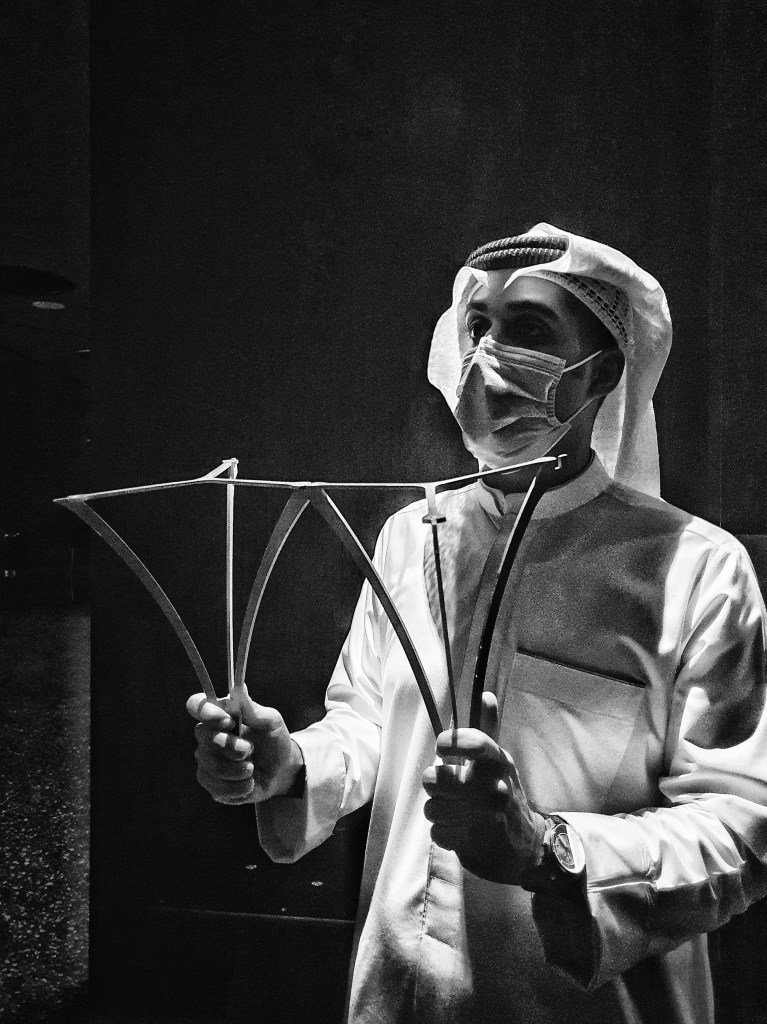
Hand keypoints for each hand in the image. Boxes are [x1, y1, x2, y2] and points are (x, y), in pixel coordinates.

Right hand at [186, 684, 303, 804]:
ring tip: (252, 768)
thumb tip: (240, 687)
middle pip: (204, 738)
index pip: (196, 705)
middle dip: (231, 746)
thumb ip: (253, 709)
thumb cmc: (273, 739)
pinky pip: (216, 787)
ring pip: (210, 766)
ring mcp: (206, 761)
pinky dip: (238, 787)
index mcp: (220, 714)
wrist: (281, 770)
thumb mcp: (271, 721)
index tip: (228, 722)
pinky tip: (248, 782)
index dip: (207, 713)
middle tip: (250, 749)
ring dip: (237, 770)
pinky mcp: (211, 784)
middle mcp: (207, 736)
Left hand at [422, 692, 545, 884]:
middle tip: (444, 786)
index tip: (442, 747)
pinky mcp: (474, 844)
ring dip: (437, 810)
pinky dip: (443, 832)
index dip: (452, 743)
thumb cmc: (504, 794)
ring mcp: (484, 819)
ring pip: (432, 807)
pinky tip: (458, 829)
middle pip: (436, 778)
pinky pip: (438, 833)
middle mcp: (494, 788)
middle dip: (434, 783)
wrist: (524, 846)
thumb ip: (487, 729)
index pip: (475, 743)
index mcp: (498, 762)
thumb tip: (485, 695)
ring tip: (452, 809)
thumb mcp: (498, 761)